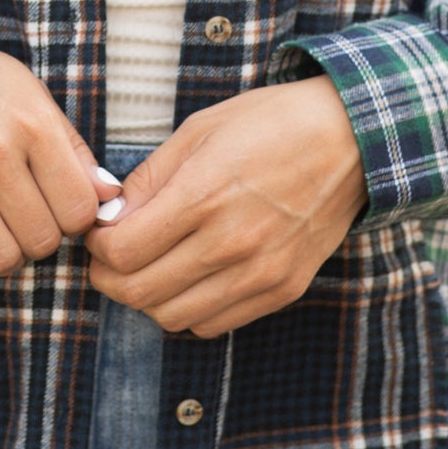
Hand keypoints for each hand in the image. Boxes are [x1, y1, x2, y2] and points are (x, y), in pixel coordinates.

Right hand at [0, 3, 112, 278]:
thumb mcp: (26, 92)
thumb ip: (69, 147)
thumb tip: (108, 199)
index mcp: (29, 119)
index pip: (80, 209)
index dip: (74, 219)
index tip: (56, 207)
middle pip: (42, 240)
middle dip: (39, 238)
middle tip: (22, 218)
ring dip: (3, 254)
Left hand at [84, 77, 366, 337]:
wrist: (351, 139)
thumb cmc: (271, 124)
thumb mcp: (198, 131)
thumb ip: (148, 180)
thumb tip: (109, 218)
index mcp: (204, 195)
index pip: (121, 252)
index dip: (96, 247)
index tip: (99, 232)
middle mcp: (232, 242)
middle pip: (138, 292)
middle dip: (109, 278)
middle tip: (110, 257)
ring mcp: (260, 272)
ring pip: (172, 317)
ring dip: (147, 297)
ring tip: (150, 267)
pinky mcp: (283, 289)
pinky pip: (213, 325)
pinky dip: (188, 310)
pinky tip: (189, 278)